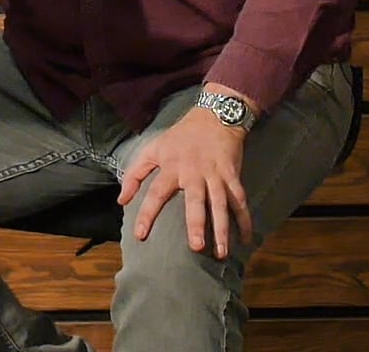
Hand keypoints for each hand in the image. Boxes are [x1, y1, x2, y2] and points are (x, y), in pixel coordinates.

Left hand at [116, 107, 253, 259]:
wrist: (214, 117)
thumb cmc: (180, 136)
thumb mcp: (152, 149)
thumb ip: (135, 174)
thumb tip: (121, 200)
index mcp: (172, 167)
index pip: (156, 193)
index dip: (147, 214)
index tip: (140, 235)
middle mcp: (194, 173)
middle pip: (196, 201)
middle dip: (197, 224)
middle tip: (197, 247)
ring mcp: (216, 175)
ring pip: (221, 205)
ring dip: (223, 228)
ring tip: (222, 252)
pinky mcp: (233, 176)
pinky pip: (240, 200)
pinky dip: (245, 219)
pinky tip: (246, 238)